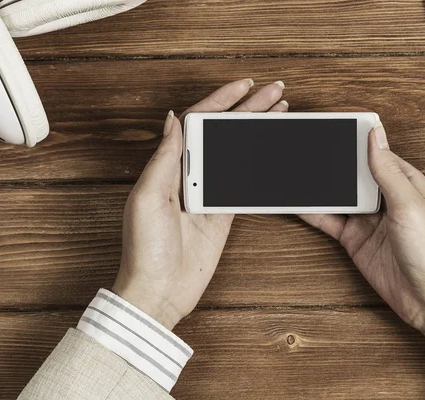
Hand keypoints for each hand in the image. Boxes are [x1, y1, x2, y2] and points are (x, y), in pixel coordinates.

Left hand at [113, 79, 288, 329]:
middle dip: (249, 110)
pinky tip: (270, 151)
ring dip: (256, 132)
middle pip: (222, 133)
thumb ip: (164, 158)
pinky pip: (242, 183)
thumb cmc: (145, 249)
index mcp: (167, 167)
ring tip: (279, 114)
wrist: (159, 290)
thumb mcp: (147, 198)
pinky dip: (257, 165)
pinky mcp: (221, 215)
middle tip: (275, 93)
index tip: (245, 86)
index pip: (197, 122)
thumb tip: (172, 119)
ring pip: (235, 153)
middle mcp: (187, 176)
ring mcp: (206, 194)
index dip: (221, 101)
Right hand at [300, 123, 424, 339]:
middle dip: (332, 164)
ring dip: (319, 187)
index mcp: (405, 183)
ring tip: (296, 173)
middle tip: (306, 150)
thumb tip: (376, 136)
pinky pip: (329, 220)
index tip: (334, 128)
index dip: (356, 142)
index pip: (376, 154)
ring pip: (338, 196)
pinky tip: (298, 203)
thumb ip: (387, 171)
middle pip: (353, 174)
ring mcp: (368, 219)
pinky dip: (313, 212)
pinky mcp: (354, 239)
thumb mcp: (409, 205)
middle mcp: (385, 199)